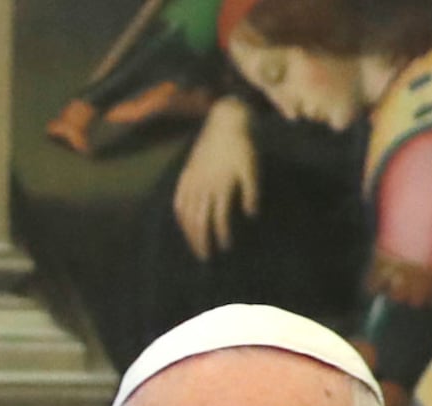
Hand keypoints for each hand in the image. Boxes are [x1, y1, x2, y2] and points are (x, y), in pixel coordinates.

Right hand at [173, 97, 260, 258]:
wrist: (226, 121)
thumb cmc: (244, 145)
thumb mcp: (253, 167)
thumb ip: (251, 191)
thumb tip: (250, 215)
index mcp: (220, 186)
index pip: (218, 218)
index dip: (221, 235)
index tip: (226, 248)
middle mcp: (203, 186)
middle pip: (199, 221)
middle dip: (202, 241)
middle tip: (206, 257)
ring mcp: (192, 181)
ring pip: (187, 213)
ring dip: (190, 232)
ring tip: (195, 245)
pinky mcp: (186, 174)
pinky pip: (179, 200)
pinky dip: (180, 215)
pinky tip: (184, 223)